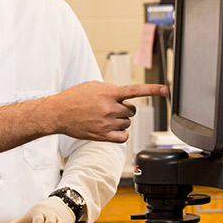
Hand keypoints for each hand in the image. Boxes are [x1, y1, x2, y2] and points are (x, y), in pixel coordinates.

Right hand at [48, 81, 166, 142]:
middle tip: (111, 108)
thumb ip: (111, 89)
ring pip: (127, 123)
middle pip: (132, 111)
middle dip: (125, 109)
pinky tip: (112, 130)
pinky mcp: (102, 135)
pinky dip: (121, 134)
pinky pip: (123, 137)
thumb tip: (123, 95)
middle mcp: (109, 108)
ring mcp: (106, 123)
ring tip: (105, 118)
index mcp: (108, 92)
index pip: (135, 90)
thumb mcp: (93, 86)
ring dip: (120, 121)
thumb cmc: (73, 98)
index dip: (152, 90)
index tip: (165, 90)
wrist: (58, 113)